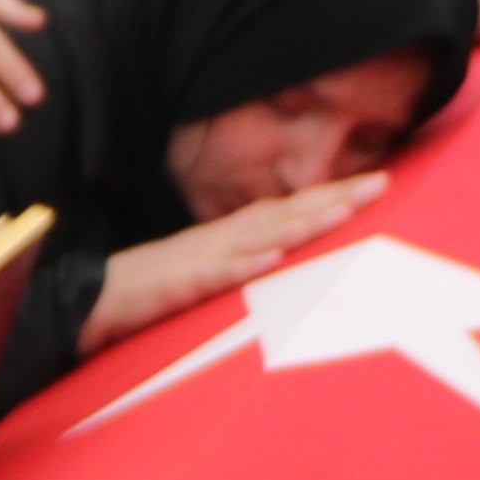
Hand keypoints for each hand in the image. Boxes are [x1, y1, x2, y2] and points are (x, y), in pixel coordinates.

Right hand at [88, 174, 382, 343]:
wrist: (98, 298)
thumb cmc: (159, 288)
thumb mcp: (215, 271)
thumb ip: (251, 260)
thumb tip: (291, 253)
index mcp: (233, 233)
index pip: (292, 207)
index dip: (333, 194)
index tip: (377, 182)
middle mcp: (224, 237)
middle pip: (287, 211)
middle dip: (335, 197)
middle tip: (382, 182)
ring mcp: (203, 257)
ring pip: (262, 236)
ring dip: (302, 223)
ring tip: (343, 211)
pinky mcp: (182, 284)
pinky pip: (217, 274)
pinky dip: (246, 265)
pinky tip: (274, 258)